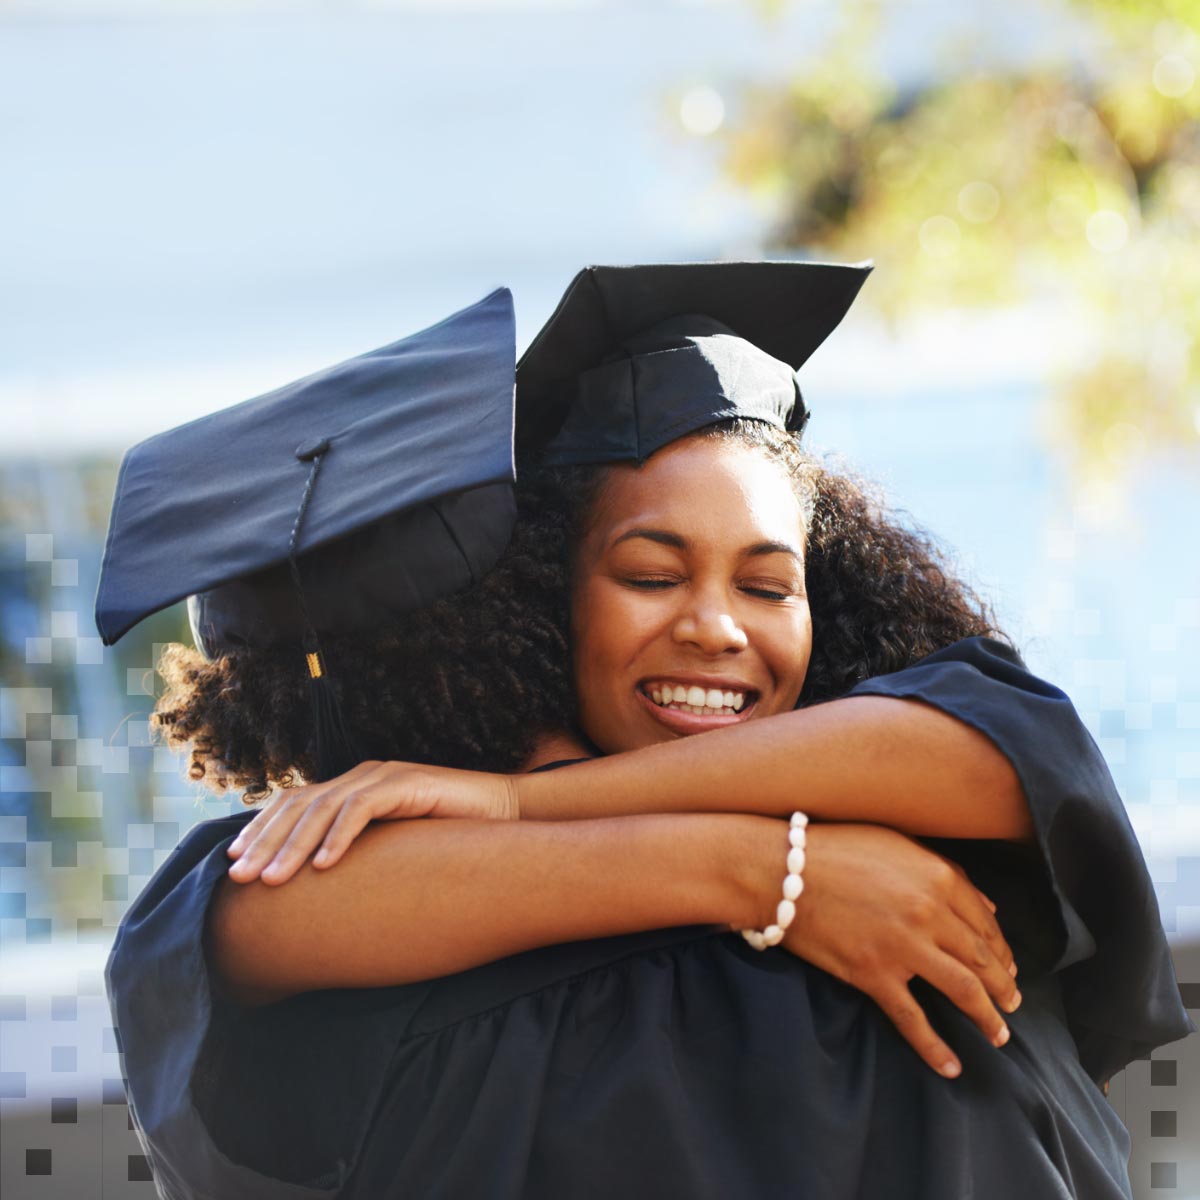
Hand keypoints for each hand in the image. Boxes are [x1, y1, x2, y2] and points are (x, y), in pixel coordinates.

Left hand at [225, 759, 519, 884]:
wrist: (504, 813)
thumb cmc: (448, 837)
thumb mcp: (392, 846)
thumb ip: (360, 852)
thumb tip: (319, 887)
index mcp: (354, 787)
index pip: (294, 802)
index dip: (261, 829)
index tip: (234, 862)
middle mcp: (362, 776)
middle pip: (299, 805)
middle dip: (265, 842)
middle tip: (239, 878)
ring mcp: (384, 777)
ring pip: (324, 809)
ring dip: (294, 846)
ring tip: (273, 880)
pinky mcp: (407, 785)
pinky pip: (363, 810)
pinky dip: (340, 837)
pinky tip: (325, 866)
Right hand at [776, 822, 1019, 1078]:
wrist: (781, 870)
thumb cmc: (836, 848)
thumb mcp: (896, 843)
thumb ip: (944, 871)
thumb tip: (987, 905)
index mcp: (938, 878)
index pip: (986, 923)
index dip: (1001, 950)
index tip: (1007, 966)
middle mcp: (929, 913)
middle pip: (982, 959)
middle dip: (1004, 986)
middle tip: (1013, 1003)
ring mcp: (902, 947)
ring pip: (963, 990)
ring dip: (988, 1017)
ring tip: (999, 1034)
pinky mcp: (873, 975)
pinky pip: (913, 1019)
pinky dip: (935, 1047)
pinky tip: (951, 1067)